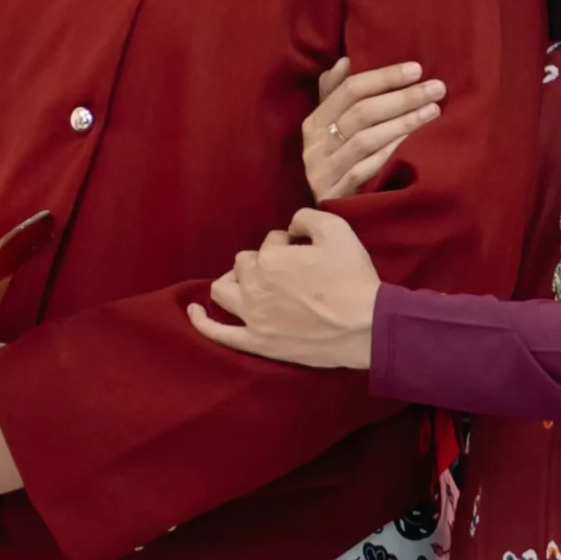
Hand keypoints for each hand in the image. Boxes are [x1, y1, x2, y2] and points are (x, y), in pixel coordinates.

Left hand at [186, 208, 379, 368]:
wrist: (366, 326)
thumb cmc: (353, 278)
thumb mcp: (337, 230)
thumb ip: (307, 217)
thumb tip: (291, 226)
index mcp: (270, 258)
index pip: (269, 242)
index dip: (287, 244)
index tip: (303, 252)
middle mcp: (254, 286)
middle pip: (243, 264)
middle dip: (261, 261)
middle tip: (284, 271)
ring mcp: (252, 317)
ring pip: (223, 291)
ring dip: (232, 282)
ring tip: (245, 283)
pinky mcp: (257, 343)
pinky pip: (220, 334)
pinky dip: (202, 322)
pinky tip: (194, 311)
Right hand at [303, 56, 444, 201]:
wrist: (330, 216)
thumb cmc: (339, 165)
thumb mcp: (333, 130)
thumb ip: (336, 95)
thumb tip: (345, 61)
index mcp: (314, 123)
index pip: (349, 90)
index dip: (383, 77)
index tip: (417, 69)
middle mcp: (314, 146)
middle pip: (361, 113)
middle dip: (401, 97)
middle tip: (435, 88)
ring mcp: (323, 171)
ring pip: (365, 140)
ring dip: (403, 122)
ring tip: (433, 110)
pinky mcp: (335, 195)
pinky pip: (365, 169)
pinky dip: (390, 152)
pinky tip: (414, 142)